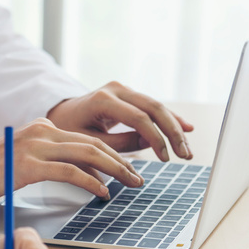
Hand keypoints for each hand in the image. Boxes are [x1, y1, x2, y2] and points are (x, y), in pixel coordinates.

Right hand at [0, 118, 142, 201]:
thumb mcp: (26, 157)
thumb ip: (53, 159)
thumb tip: (86, 174)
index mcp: (43, 127)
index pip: (86, 139)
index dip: (112, 154)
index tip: (128, 168)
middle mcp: (43, 132)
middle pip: (93, 144)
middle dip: (121, 161)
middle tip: (138, 177)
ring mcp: (36, 146)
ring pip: (88, 154)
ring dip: (115, 171)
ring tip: (130, 184)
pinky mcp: (30, 165)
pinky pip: (70, 172)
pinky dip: (91, 182)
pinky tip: (102, 192)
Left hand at [46, 81, 194, 161]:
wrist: (62, 113)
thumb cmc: (70, 130)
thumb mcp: (90, 142)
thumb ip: (119, 144)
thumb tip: (150, 145)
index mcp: (103, 100)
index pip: (139, 118)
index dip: (156, 139)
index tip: (165, 159)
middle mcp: (116, 89)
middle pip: (153, 108)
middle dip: (172, 133)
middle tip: (184, 155)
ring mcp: (123, 89)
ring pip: (157, 106)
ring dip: (175, 128)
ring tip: (187, 150)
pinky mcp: (129, 94)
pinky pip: (153, 106)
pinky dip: (170, 119)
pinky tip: (187, 128)